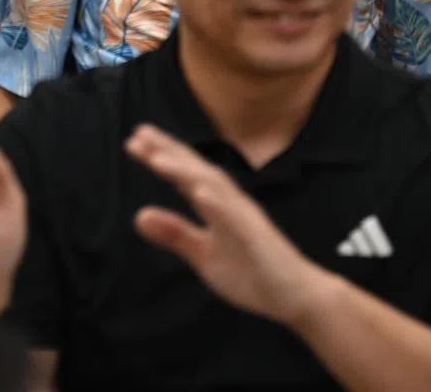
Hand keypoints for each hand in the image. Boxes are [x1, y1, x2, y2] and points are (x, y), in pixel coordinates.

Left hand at [126, 124, 321, 327]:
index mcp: (216, 204)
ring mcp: (245, 217)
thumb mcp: (203, 255)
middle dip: (168, 150)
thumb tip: (138, 216)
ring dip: (186, 170)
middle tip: (139, 133)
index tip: (134, 139)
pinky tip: (199, 192)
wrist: (296, 297)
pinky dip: (217, 203)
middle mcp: (230, 202)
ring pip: (213, 186)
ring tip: (158, 157)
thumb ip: (175, 234)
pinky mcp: (258, 237)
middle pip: (196, 169)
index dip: (161, 155)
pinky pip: (236, 218)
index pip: (185, 174)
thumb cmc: (252, 272)